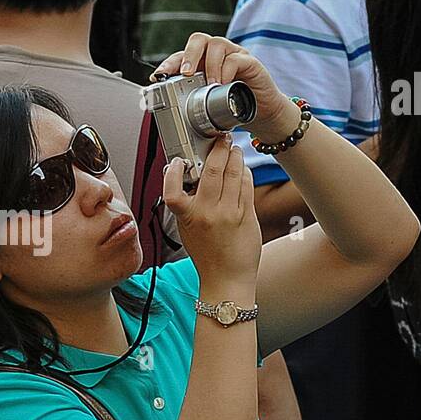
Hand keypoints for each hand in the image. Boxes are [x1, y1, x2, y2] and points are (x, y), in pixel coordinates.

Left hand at [153, 32, 298, 145]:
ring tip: (209, 85)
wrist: (262, 113)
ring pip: (216, 44)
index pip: (182, 55)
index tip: (158, 76)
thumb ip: (192, 102)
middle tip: (185, 74)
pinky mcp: (250, 62)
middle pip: (198, 40)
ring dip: (209, 65)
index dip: (169, 63)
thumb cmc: (234, 106)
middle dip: (188, 55)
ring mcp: (234, 55)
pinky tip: (223, 84)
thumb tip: (170, 112)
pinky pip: (236, 58)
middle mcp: (217, 54)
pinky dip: (227, 71)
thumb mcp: (208, 105)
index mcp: (202, 63)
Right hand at [163, 135, 260, 290]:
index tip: (179, 161)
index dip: (174, 170)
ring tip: (233, 151)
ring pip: (234, 173)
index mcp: (187, 217)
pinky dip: (244, 173)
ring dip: (234, 156)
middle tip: (219, 141)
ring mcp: (230, 213)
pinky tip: (242, 170)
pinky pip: (246, 185)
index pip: (173, 188)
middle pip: (213, 170)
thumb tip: (188, 179)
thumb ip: (186, 205)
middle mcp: (208, 213)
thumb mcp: (186, 229)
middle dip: (217, 149)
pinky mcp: (247, 215)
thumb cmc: (206, 255)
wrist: (226, 279)